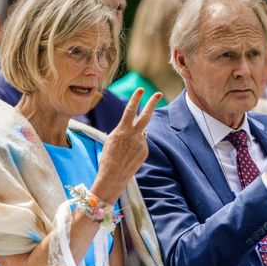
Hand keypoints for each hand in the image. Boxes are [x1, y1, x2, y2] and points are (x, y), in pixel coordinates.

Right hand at [92, 88, 161, 203]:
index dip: (135, 99)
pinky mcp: (145, 151)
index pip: (130, 110)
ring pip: (142, 132)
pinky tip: (129, 155)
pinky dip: (136, 145)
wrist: (113, 176)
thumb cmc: (108, 157)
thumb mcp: (112, 139)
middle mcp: (134, 135)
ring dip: (135, 135)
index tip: (140, 89)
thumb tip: (139, 127)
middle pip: (146, 116)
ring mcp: (141, 144)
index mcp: (122, 130)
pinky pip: (142, 143)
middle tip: (158, 93)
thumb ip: (124, 130)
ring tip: (125, 148)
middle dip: (152, 103)